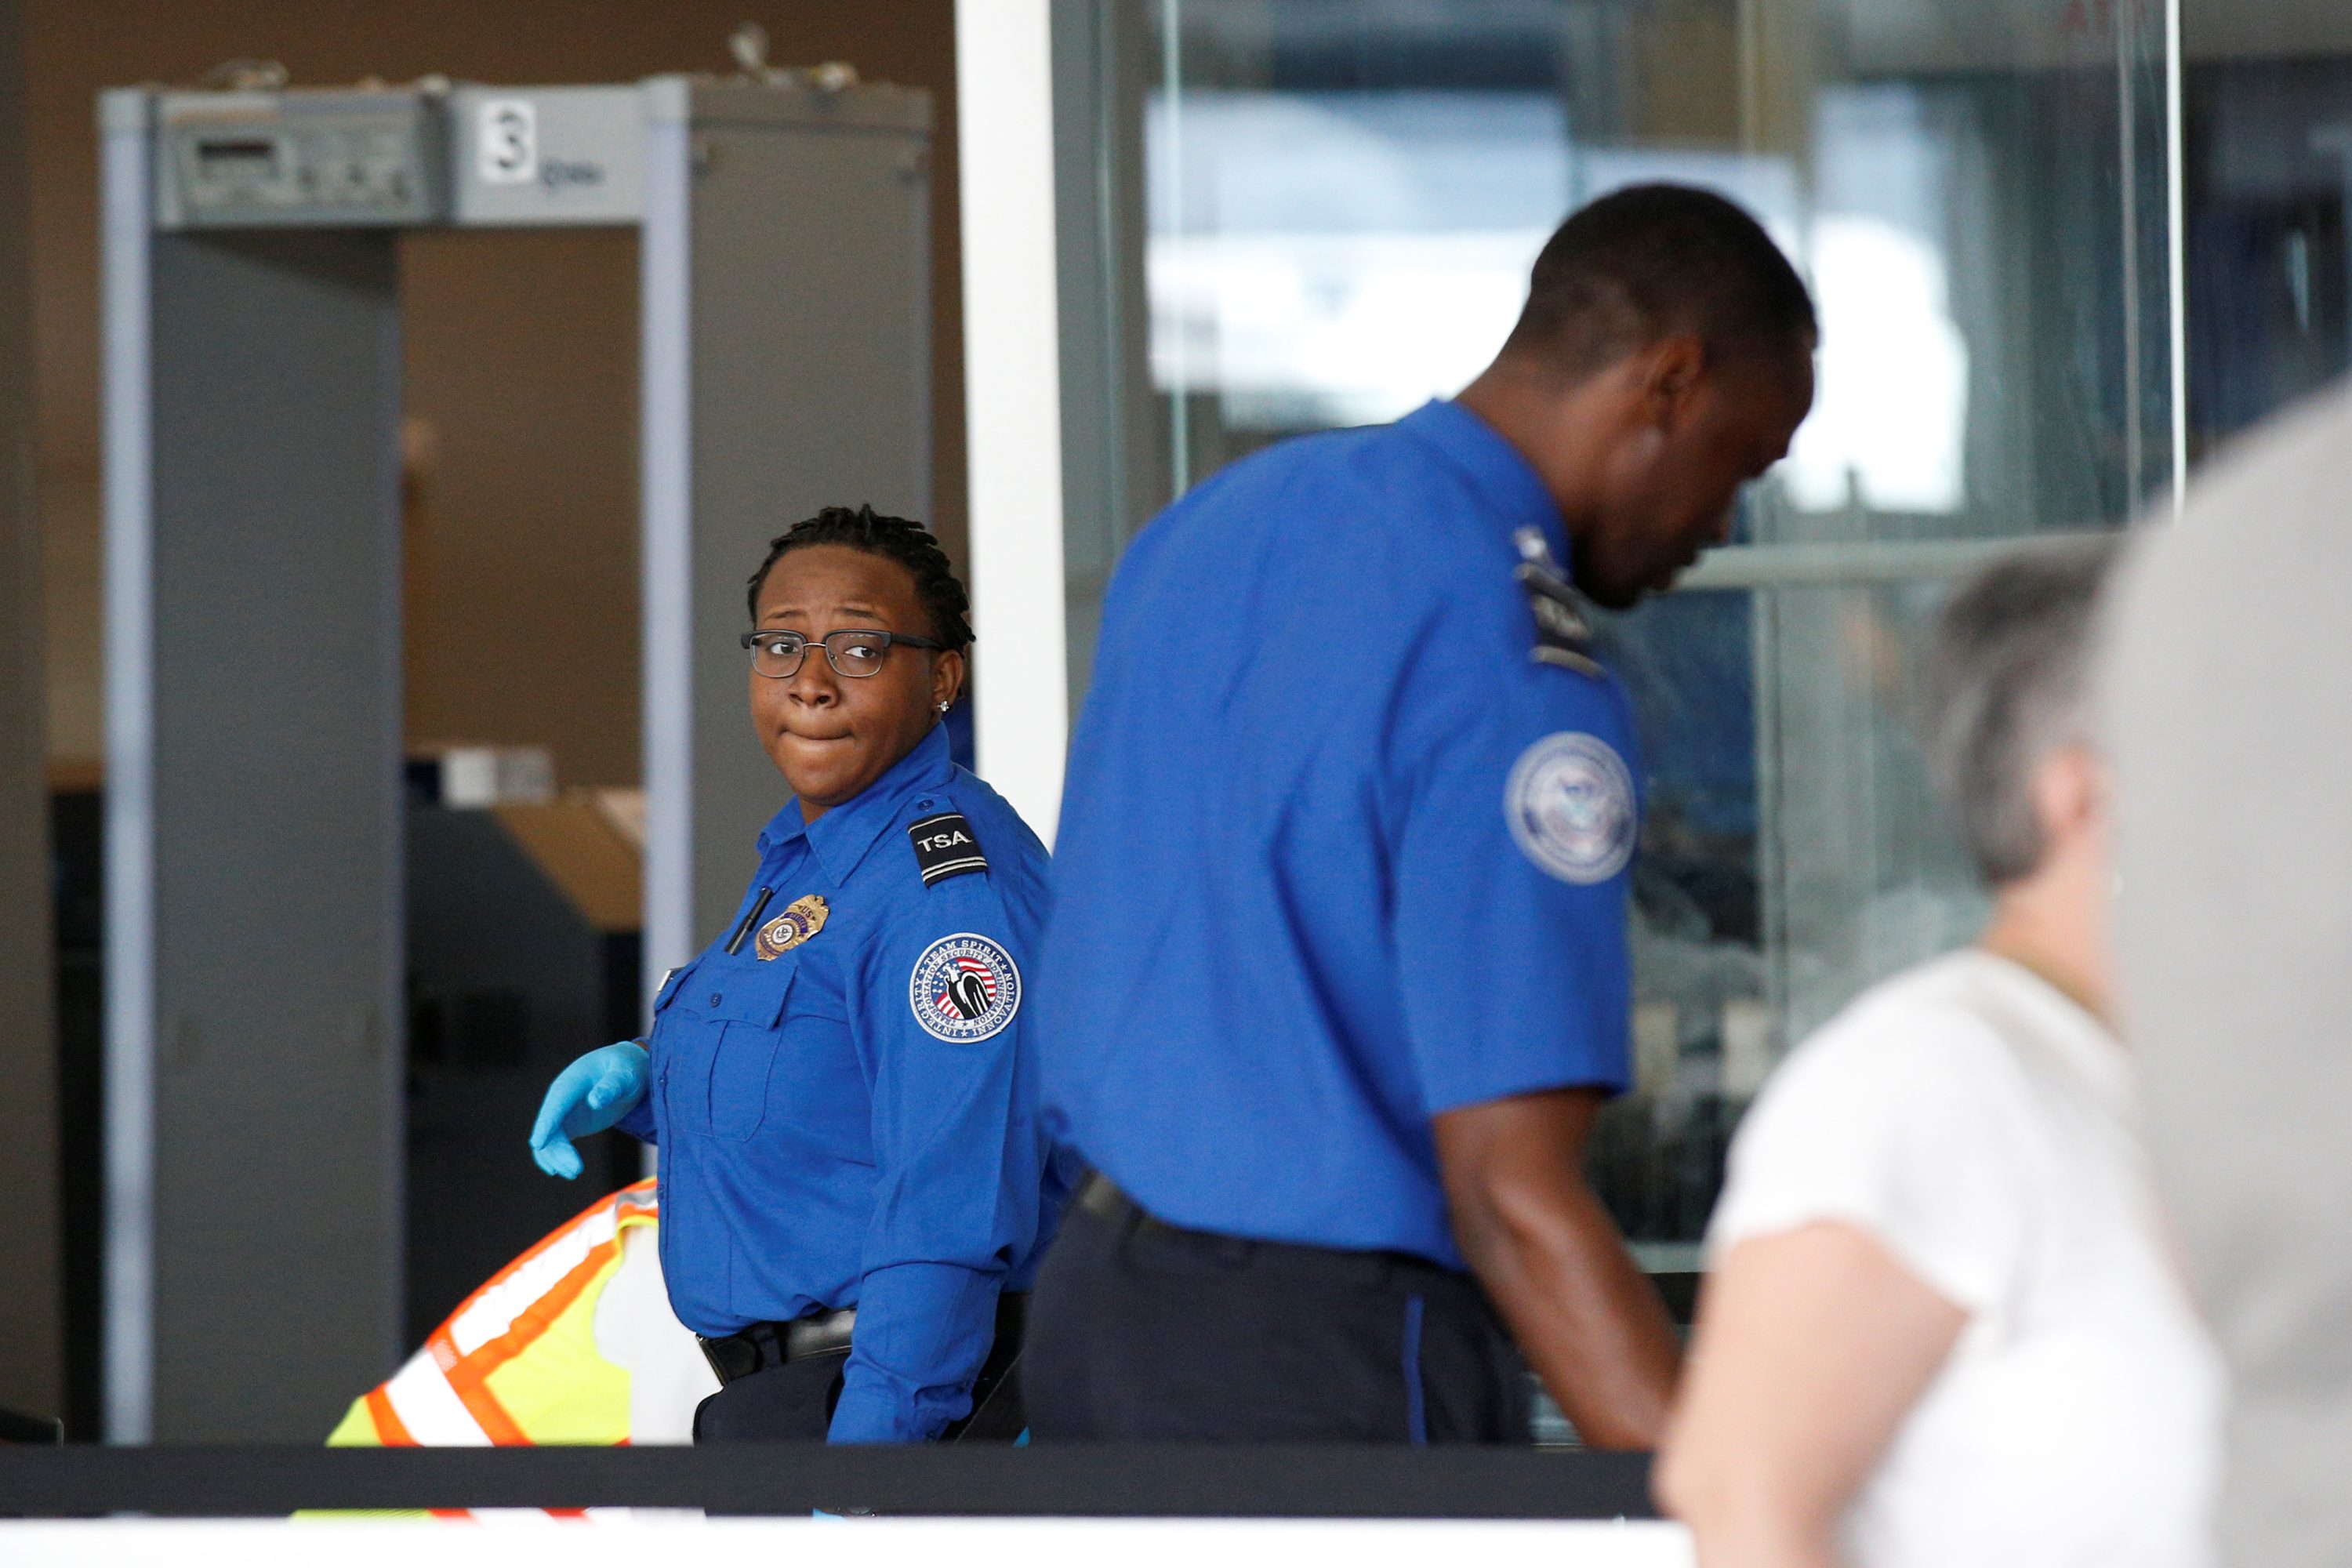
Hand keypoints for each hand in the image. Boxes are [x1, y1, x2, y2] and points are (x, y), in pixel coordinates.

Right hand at [529, 1042, 650, 1178]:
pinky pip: (555, 1143)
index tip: (538, 1144)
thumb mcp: (625, 1074)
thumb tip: (595, 1101)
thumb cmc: (626, 1068)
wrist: (625, 1070)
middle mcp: (561, 1097)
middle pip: (551, 1127)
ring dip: (558, 1158)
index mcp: (573, 1081)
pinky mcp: (569, 1124)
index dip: (546, 1124)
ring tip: (575, 1173)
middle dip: (558, 1150)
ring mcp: (563, 1111)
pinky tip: (562, 1171)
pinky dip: (556, 1157)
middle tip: (577, 1170)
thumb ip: (612, 1086)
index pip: (556, 1104)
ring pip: (550, 1139)